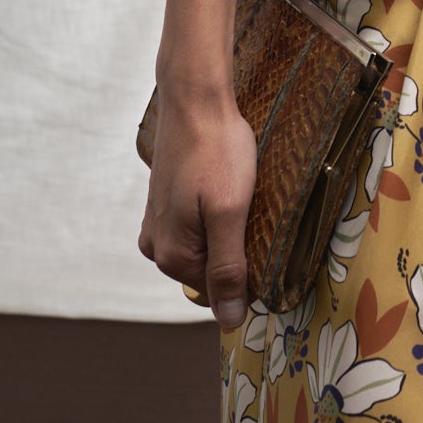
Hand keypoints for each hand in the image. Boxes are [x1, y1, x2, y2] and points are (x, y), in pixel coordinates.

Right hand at [137, 85, 258, 331]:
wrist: (195, 101)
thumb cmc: (216, 153)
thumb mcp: (228, 213)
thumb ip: (228, 269)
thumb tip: (230, 321)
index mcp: (172, 257)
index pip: (220, 293)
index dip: (250, 273)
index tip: (265, 240)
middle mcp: (157, 248)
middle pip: (211, 272)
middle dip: (237, 251)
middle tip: (255, 213)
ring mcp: (157, 225)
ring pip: (206, 248)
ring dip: (229, 232)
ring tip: (242, 198)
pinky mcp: (165, 205)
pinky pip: (197, 228)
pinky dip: (216, 217)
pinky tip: (227, 191)